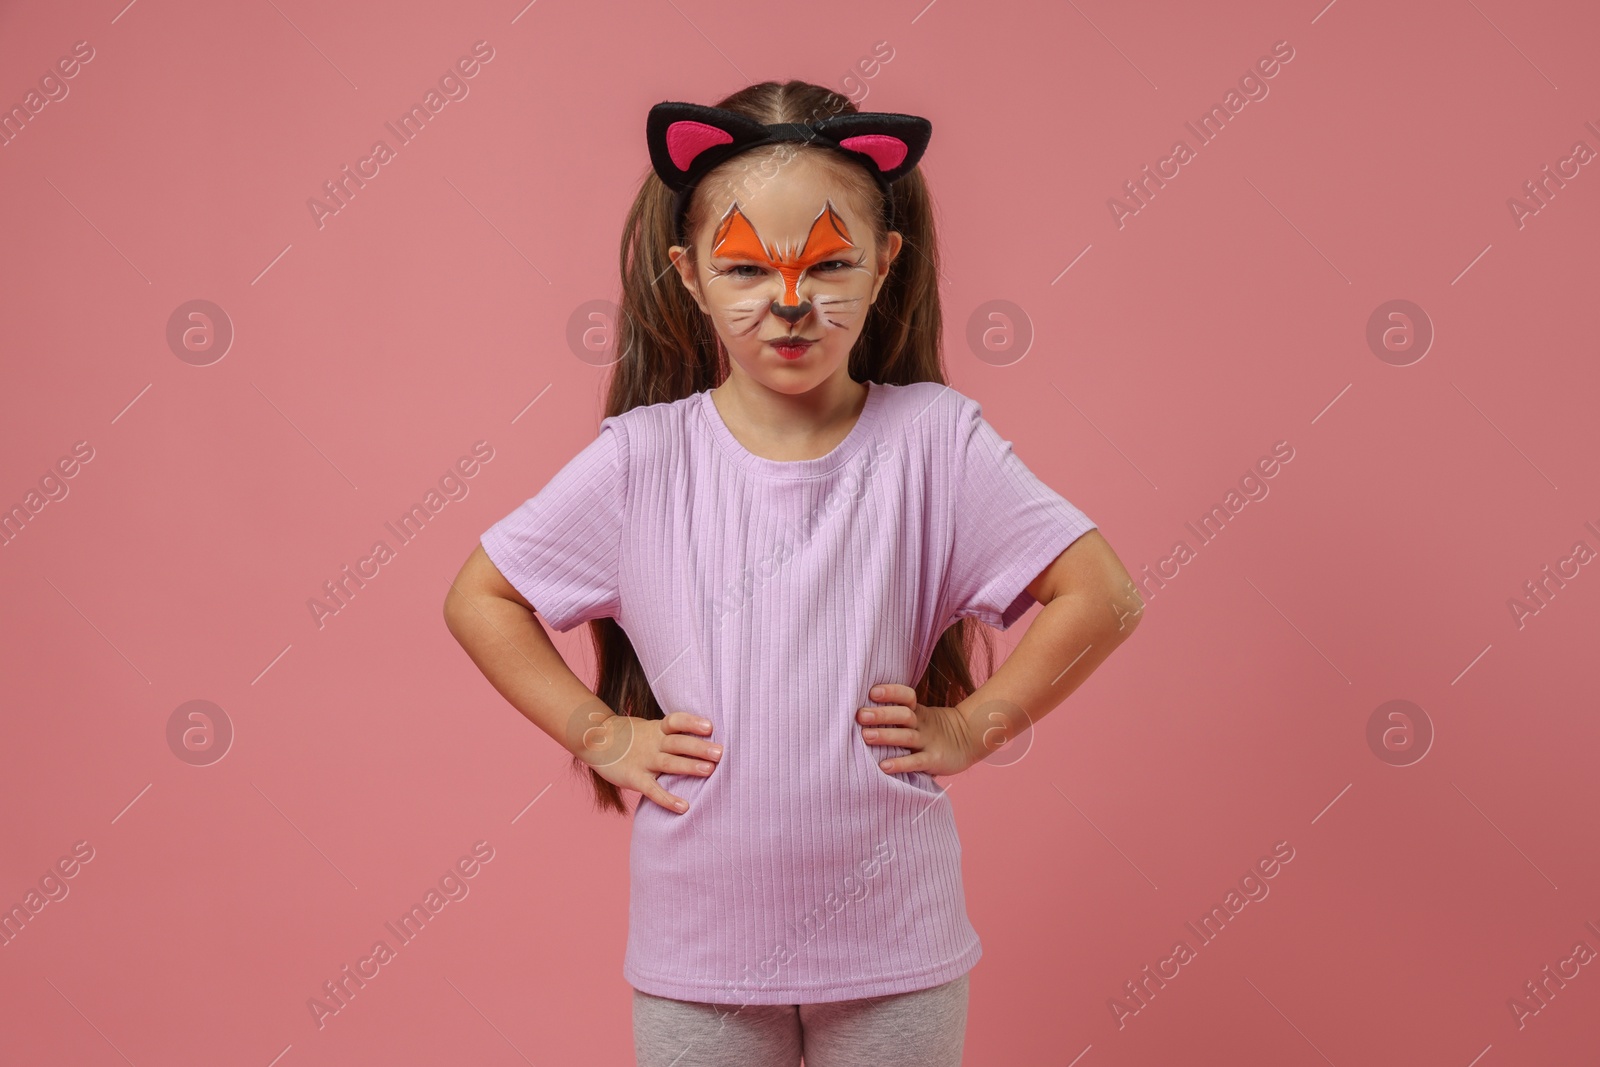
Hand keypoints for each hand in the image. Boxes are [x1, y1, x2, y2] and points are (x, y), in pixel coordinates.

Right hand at [570, 708, 722, 813]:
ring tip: (710, 770)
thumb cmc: (631, 736)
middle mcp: (653, 743)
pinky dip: (667, 799)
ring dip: (689, 766)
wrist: (595, 740)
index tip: (710, 726)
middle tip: (720, 752)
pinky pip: (652, 789)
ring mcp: (643, 761)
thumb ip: (671, 733)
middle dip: (699, 747)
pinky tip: (684, 807)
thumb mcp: (649, 728)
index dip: (691, 722)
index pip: (675, 721)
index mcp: (657, 729)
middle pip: (678, 742)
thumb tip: (703, 737)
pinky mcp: (634, 778)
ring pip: (669, 763)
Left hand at [856, 683, 983, 778]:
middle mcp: (922, 725)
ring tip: (866, 736)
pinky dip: (900, 764)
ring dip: (886, 736)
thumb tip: (862, 711)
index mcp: (919, 712)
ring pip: (906, 737)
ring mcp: (928, 742)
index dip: (891, 692)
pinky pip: (916, 762)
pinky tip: (883, 766)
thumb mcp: (922, 717)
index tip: (872, 692)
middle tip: (861, 715)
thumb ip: (899, 715)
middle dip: (882, 714)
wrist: (968, 741)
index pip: (906, 696)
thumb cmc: (934, 730)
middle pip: (903, 715)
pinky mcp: (934, 760)